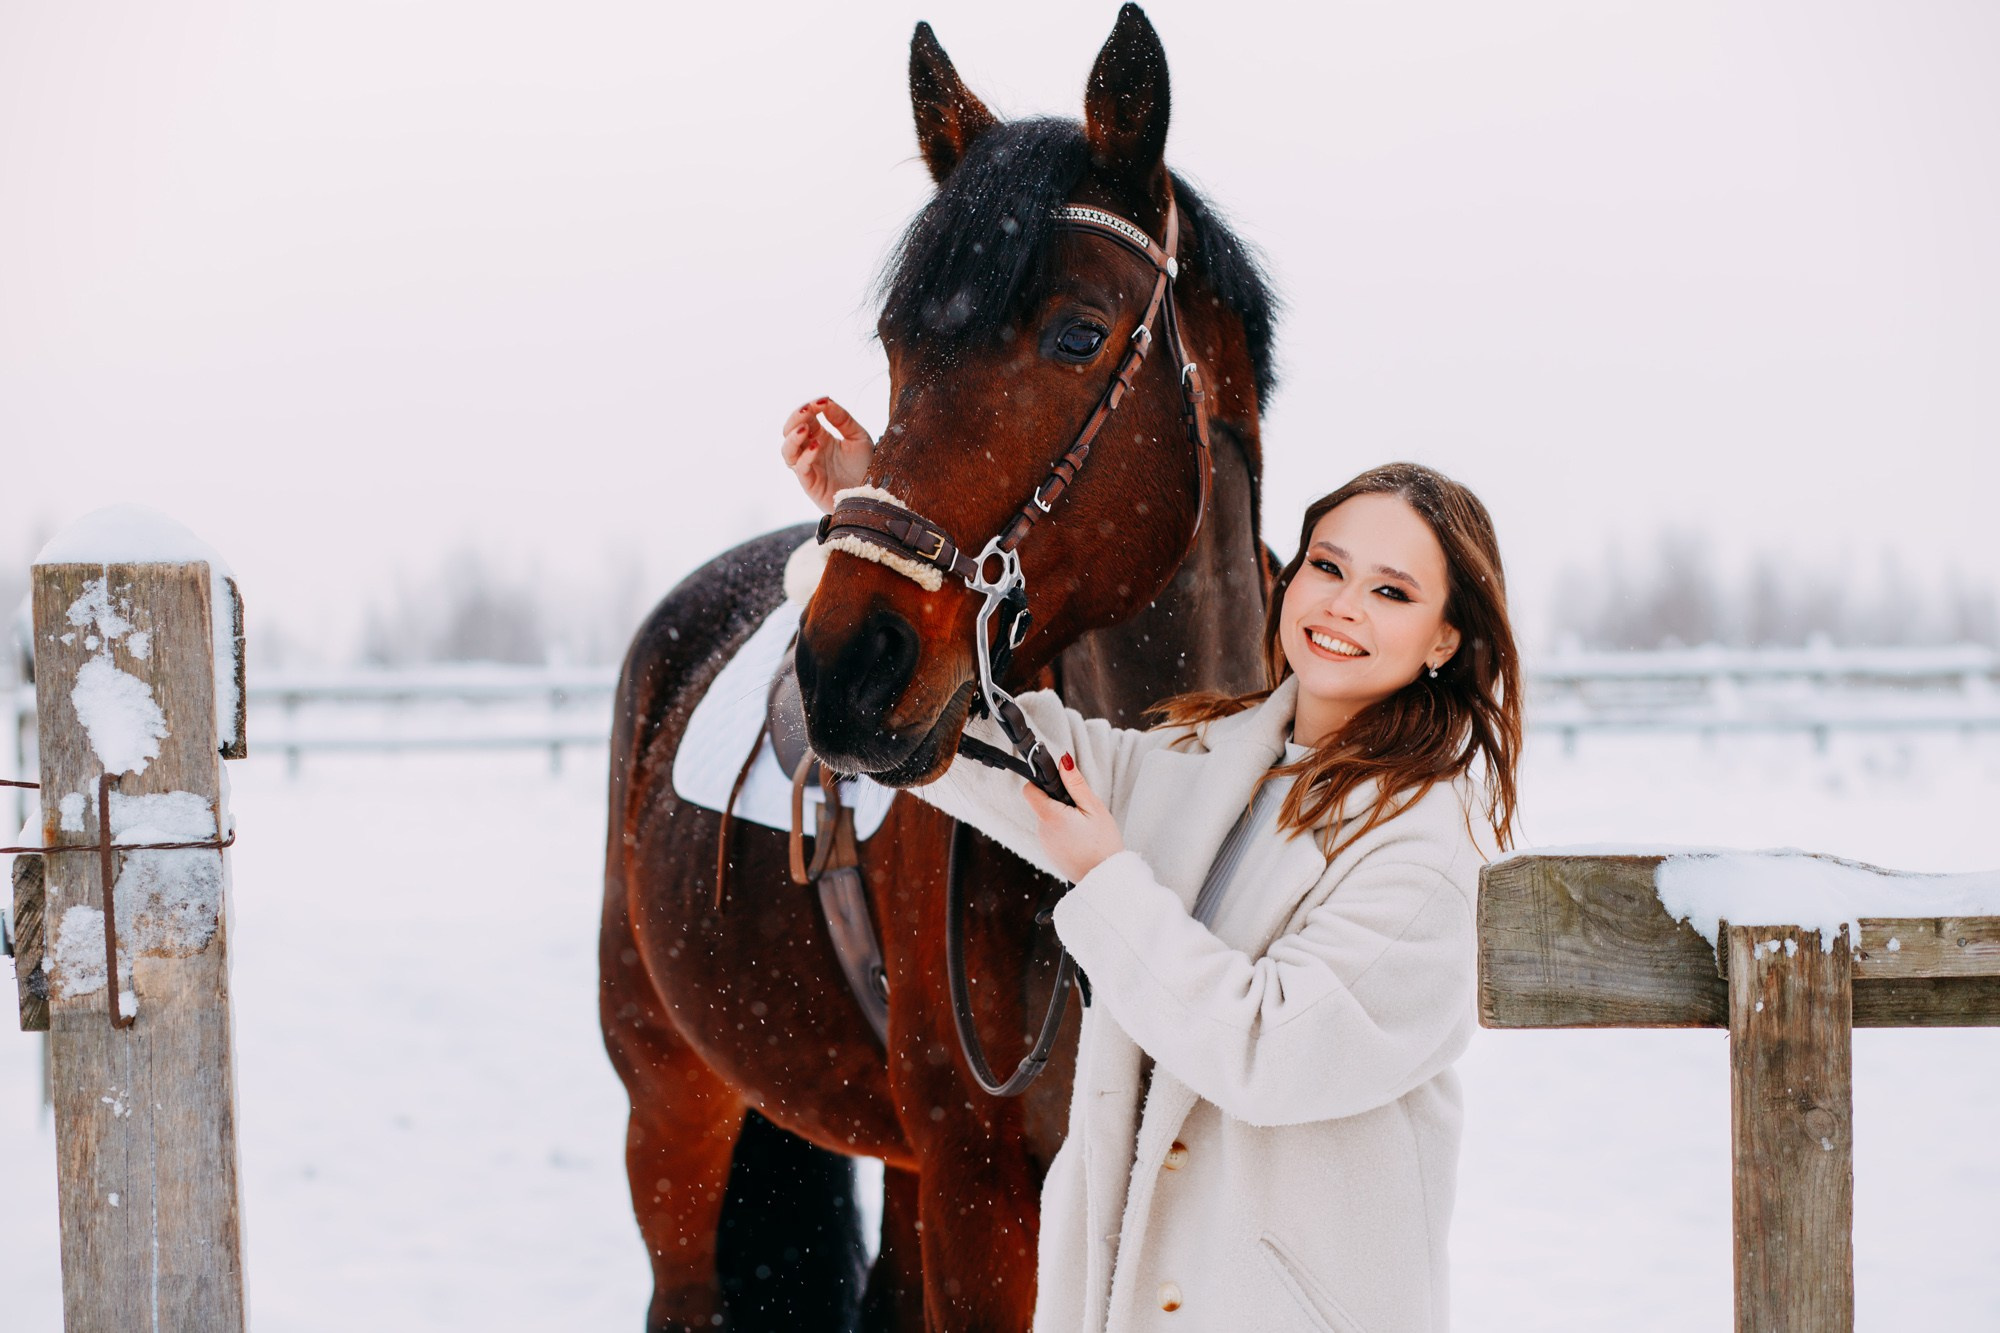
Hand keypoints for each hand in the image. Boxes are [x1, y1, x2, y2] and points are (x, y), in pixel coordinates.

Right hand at [781, 396, 874, 513]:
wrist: (872, 494)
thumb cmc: (866, 467)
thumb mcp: (858, 437)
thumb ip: (842, 419)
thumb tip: (825, 401)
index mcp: (820, 437)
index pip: (805, 418)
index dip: (809, 407)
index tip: (821, 401)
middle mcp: (810, 451)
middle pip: (789, 431)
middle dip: (795, 418)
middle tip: (807, 410)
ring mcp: (808, 467)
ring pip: (787, 451)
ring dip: (792, 438)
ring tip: (805, 428)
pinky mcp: (810, 483)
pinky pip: (800, 468)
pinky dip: (805, 456)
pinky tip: (816, 446)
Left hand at [1023, 753, 1125, 883]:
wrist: (1106, 879)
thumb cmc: (1103, 845)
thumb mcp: (1093, 808)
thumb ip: (1075, 784)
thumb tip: (1063, 761)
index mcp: (1050, 816)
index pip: (1030, 790)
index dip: (1040, 782)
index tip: (1057, 783)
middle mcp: (1042, 830)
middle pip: (1041, 804)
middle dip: (1058, 801)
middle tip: (1082, 810)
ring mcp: (1044, 843)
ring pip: (1048, 819)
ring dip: (1062, 817)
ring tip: (1084, 827)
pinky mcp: (1050, 853)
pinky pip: (1052, 834)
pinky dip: (1064, 831)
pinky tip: (1081, 839)